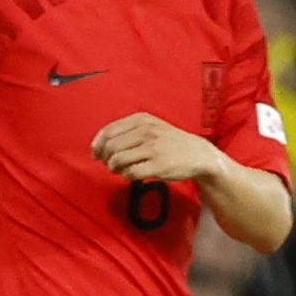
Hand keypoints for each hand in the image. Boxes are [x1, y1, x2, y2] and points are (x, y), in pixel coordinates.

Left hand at [90, 113, 219, 182]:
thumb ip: (126, 132)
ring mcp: (153, 148)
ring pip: (118, 160)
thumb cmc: (170, 142)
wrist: (199, 154)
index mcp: (142, 120)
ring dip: (115, 168)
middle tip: (110, 165)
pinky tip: (133, 175)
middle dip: (105, 159)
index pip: (108, 131)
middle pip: (110, 147)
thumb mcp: (151, 127)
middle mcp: (146, 131)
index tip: (96, 154)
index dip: (98, 145)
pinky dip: (127, 176)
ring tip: (122, 170)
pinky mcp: (158, 164)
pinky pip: (131, 173)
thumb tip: (98, 147)